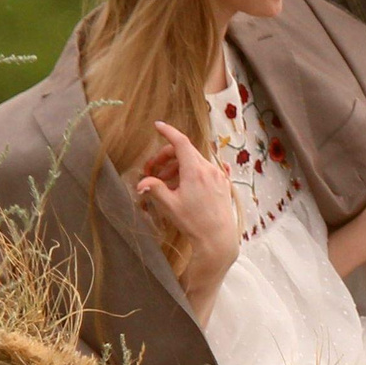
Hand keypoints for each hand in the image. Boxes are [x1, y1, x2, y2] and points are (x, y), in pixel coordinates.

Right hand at [133, 122, 237, 310]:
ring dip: (177, 166)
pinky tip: (183, 185)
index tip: (157, 126)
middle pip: (185, 151)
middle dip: (166, 157)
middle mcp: (209, 169)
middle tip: (152, 171)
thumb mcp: (169, 206)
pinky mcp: (224, 183)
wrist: (217, 238)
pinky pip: (205, 170)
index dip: (168, 131)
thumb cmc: (193, 222)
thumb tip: (141, 183)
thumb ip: (155, 189)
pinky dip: (191, 172)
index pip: (180, 142)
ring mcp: (219, 175)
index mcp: (195, 170)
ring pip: (195, 161)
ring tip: (166, 183)